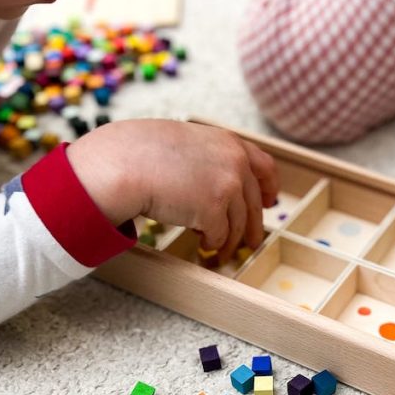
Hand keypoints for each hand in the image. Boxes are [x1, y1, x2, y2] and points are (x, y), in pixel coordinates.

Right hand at [66, 120, 278, 263]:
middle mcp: (235, 163)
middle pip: (254, 203)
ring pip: (238, 225)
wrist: (125, 163)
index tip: (268, 201)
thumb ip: (208, 158)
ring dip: (230, 242)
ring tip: (222, 253)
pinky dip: (213, 244)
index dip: (269, 187)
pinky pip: (219, 235)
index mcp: (229, 143)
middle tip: (253, 242)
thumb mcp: (186, 141)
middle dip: (254, 227)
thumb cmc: (142, 151)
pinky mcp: (213, 211)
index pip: (264, 167)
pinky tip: (204, 246)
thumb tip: (212, 183)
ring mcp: (227, 186)